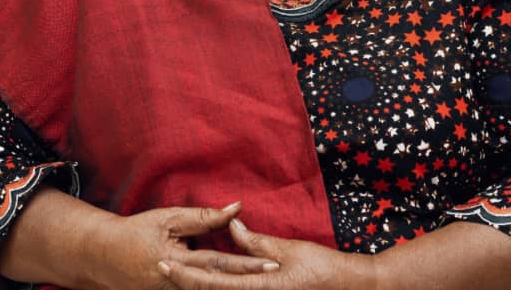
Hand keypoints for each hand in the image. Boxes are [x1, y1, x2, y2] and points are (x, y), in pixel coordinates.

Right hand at [83, 203, 282, 289]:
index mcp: (179, 263)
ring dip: (234, 289)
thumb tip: (237, 207)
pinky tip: (234, 287)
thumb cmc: (137, 232)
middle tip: (276, 277)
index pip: (220, 263)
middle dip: (248, 282)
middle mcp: (178, 285)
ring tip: (263, 286)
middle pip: (219, 286)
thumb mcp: (169, 218)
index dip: (247, 263)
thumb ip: (203, 217)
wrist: (104, 256)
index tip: (272, 263)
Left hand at [159, 218, 375, 289]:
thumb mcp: (290, 251)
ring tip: (176, 275)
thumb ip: (258, 242)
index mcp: (260, 289)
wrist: (350, 289)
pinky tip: (208, 281)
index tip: (163, 264)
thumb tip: (232, 226)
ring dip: (199, 286)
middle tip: (160, 269)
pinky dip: (219, 288)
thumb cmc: (323, 270)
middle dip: (184, 283)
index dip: (184, 276)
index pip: (211, 284)